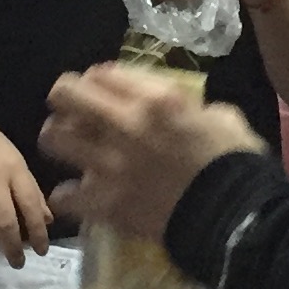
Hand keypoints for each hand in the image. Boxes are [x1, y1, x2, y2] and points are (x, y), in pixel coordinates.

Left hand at [39, 66, 266, 242]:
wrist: (232, 215)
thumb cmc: (235, 162)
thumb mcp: (222, 116)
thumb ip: (193, 107)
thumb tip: (184, 110)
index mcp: (156, 100)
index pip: (102, 73)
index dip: (98, 80)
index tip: (103, 91)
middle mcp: (124, 125)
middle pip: (64, 94)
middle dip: (65, 100)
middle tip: (75, 114)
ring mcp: (109, 165)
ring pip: (53, 139)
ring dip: (60, 142)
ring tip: (72, 151)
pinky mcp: (104, 203)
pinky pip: (63, 195)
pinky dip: (68, 196)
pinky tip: (80, 196)